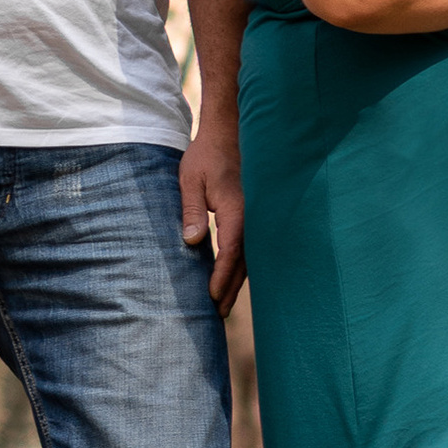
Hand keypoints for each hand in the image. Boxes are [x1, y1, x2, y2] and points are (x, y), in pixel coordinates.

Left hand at [179, 120, 245, 313]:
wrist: (229, 133)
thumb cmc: (206, 155)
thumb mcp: (190, 180)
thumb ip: (191, 211)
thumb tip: (192, 242)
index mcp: (236, 209)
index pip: (231, 251)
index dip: (222, 276)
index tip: (211, 296)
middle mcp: (252, 216)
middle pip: (245, 261)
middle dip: (231, 288)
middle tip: (218, 313)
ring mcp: (256, 216)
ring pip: (251, 256)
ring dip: (238, 280)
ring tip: (224, 303)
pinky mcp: (254, 215)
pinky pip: (251, 246)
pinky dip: (242, 265)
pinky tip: (233, 277)